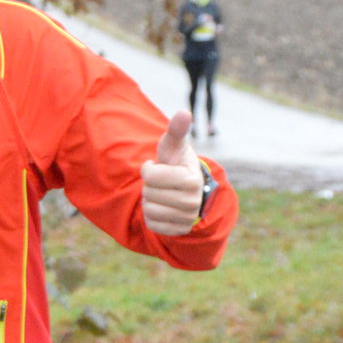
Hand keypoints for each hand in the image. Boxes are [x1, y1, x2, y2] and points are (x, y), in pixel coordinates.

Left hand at [140, 109, 205, 235]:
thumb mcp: (173, 146)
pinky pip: (152, 224)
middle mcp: (193, 201)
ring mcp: (188, 218)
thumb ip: (176, 130)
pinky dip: (151, 215)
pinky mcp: (179, 231)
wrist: (186, 189)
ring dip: (149, 200)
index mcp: (191, 179)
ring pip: (148, 210)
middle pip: (149, 194)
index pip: (151, 176)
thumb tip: (184, 112)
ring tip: (162, 193)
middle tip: (162, 183)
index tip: (159, 167)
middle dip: (150, 186)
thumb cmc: (175, 163)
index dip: (149, 170)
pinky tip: (162, 207)